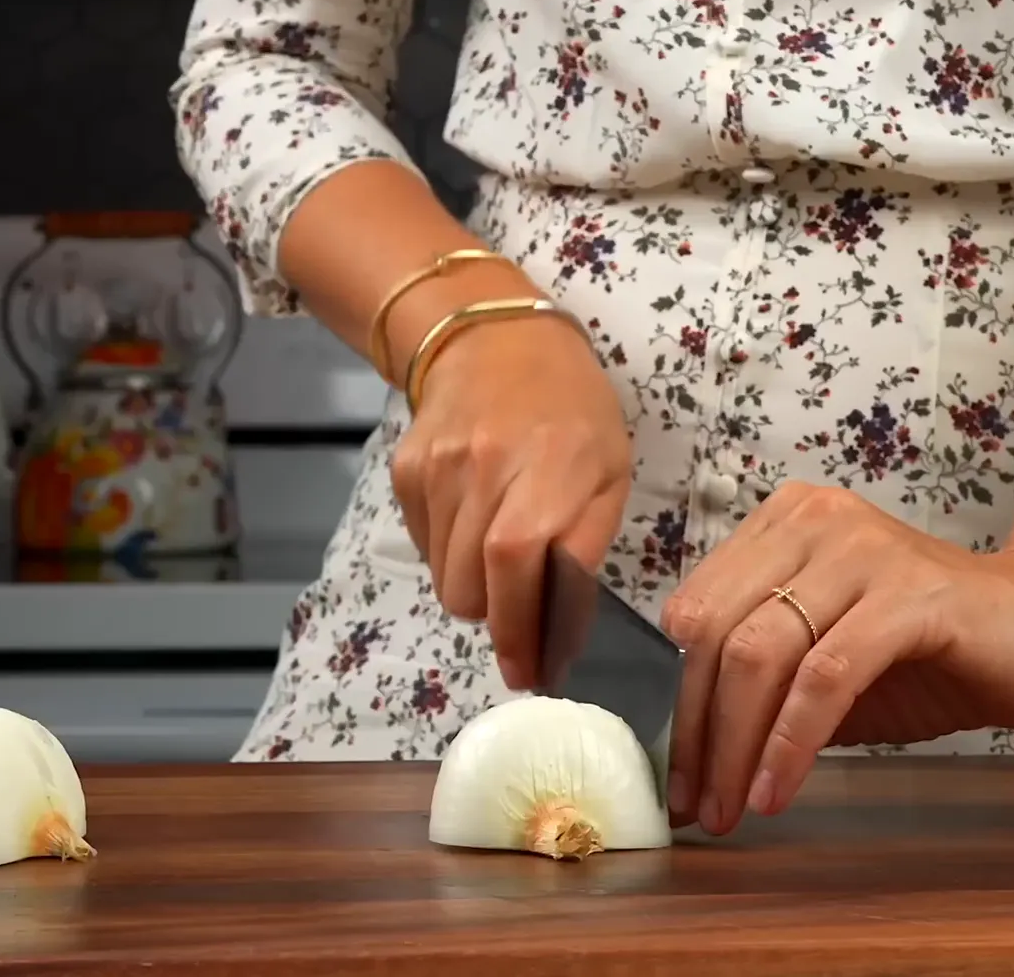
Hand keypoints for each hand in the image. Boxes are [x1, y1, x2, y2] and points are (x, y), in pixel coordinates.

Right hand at [390, 314, 631, 689]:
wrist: (495, 342)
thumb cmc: (572, 412)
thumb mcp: (608, 472)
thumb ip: (585, 545)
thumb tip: (561, 627)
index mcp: (547, 467)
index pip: (515, 564)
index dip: (519, 628)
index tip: (529, 672)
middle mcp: (483, 467)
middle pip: (469, 587)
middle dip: (498, 619)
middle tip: (522, 610)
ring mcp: (436, 469)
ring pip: (443, 577)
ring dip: (474, 588)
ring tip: (501, 552)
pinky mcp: (405, 472)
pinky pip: (424, 547)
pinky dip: (449, 555)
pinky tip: (474, 519)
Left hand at [659, 481, 1013, 834]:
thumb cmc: (934, 653)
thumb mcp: (826, 664)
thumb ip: (762, 685)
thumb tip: (690, 752)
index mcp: (783, 525)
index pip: (696, 612)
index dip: (674, 699)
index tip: (675, 775)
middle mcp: (815, 522)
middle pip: (716, 633)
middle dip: (697, 732)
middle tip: (697, 806)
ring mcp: (863, 551)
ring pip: (761, 653)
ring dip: (736, 745)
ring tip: (733, 810)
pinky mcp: (912, 594)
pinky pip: (825, 675)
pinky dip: (791, 741)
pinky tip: (778, 789)